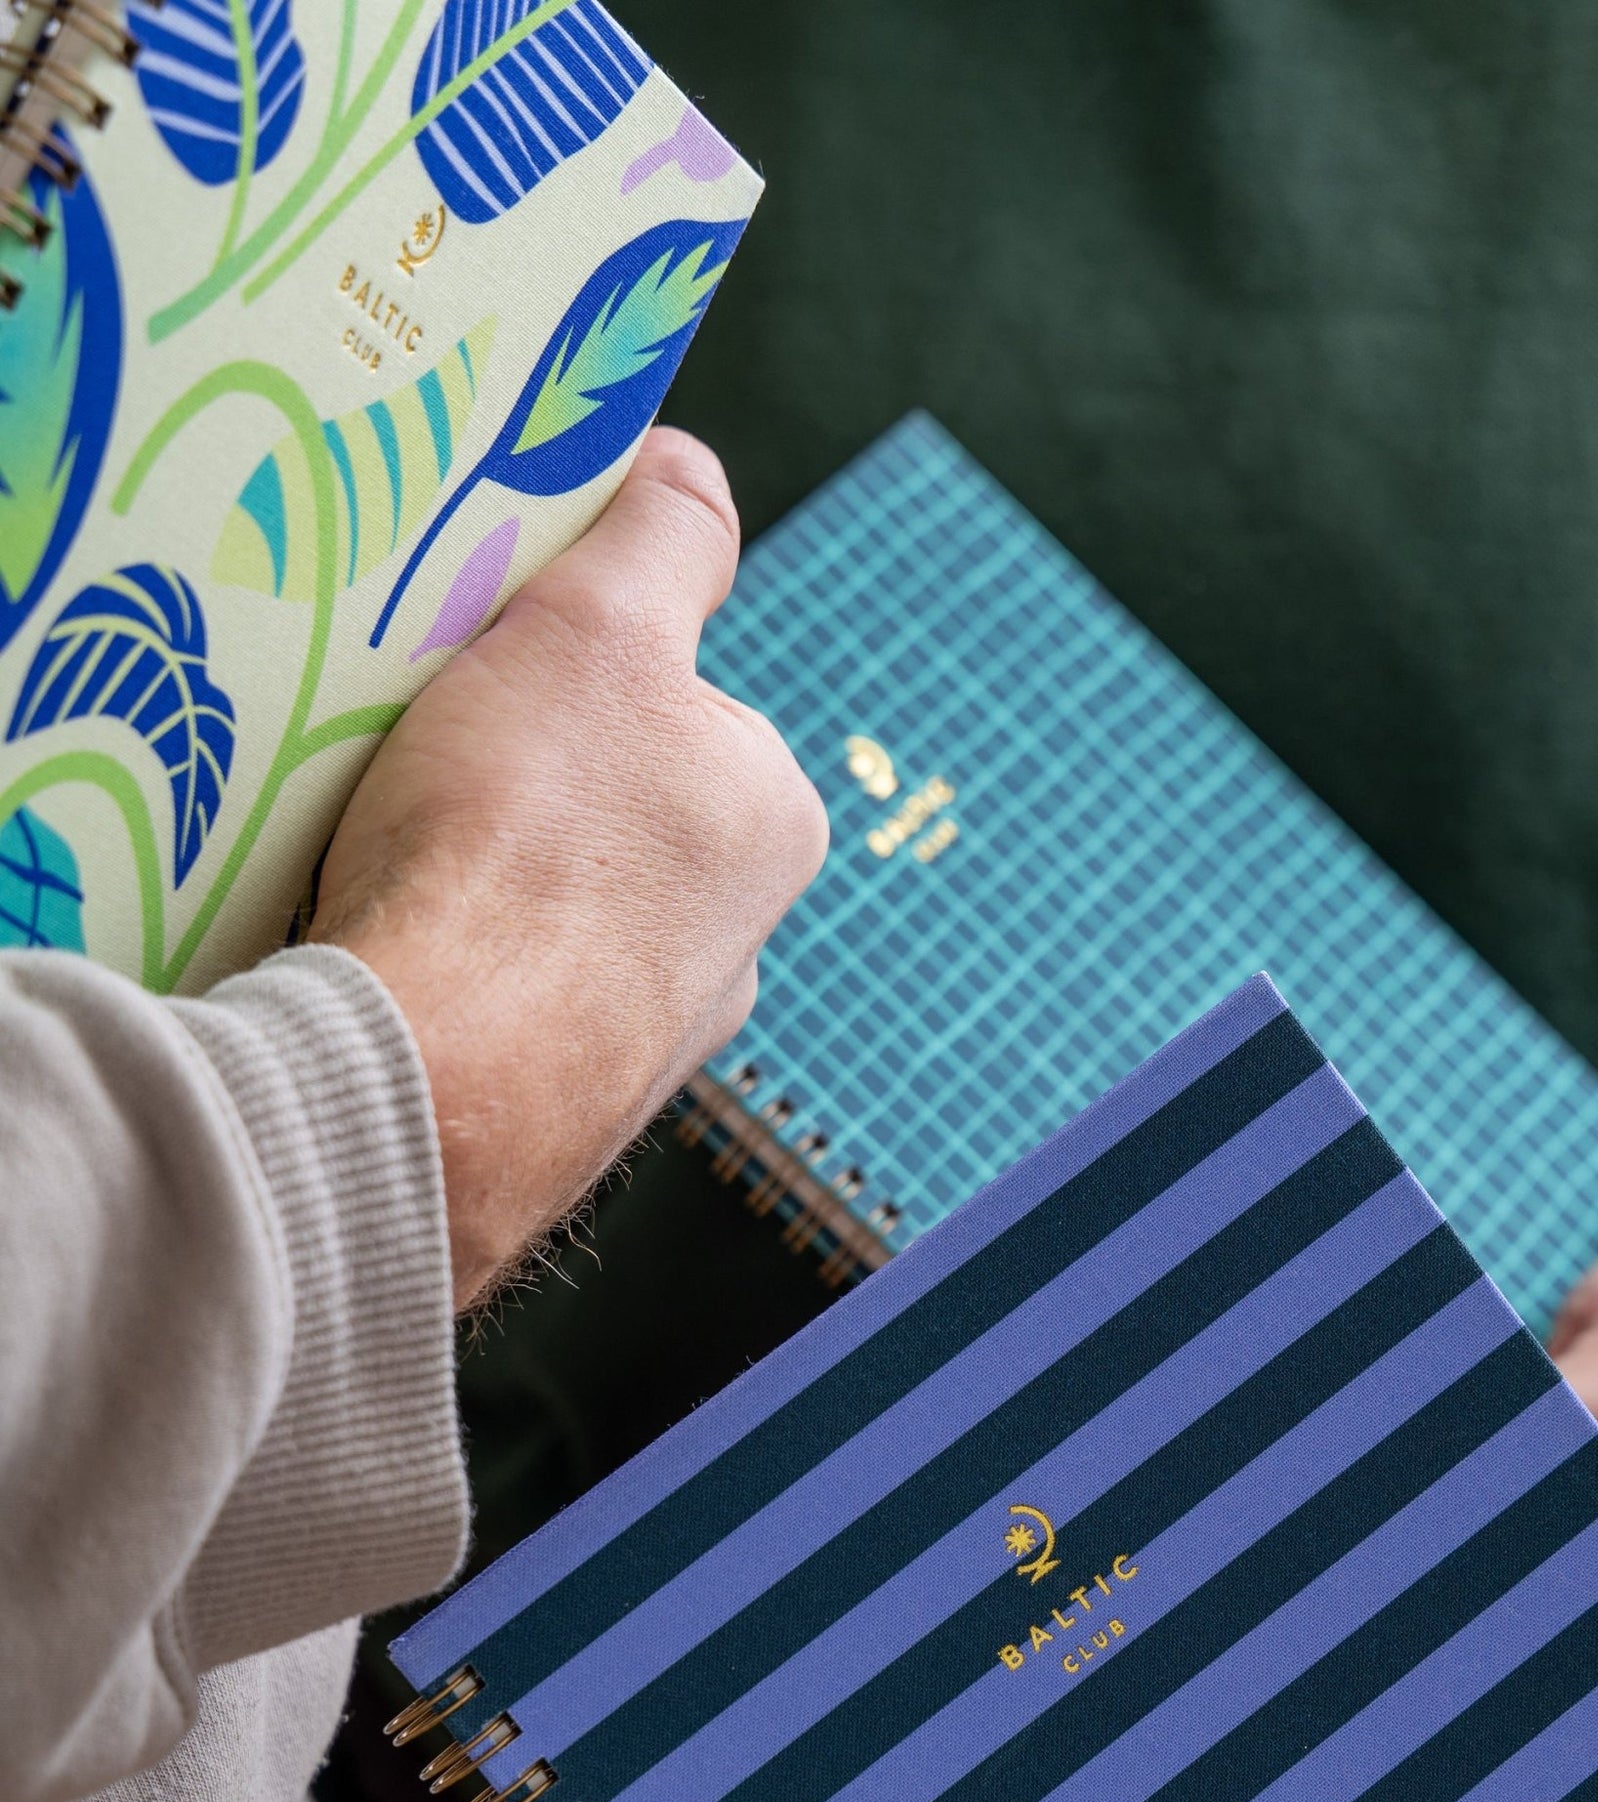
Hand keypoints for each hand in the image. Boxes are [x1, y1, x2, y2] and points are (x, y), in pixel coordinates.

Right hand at [312, 428, 827, 1306]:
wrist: (437, 1080)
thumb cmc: (528, 841)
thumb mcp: (599, 631)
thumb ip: (660, 540)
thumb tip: (685, 464)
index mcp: (775, 820)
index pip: (677, 703)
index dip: (577, 665)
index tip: (492, 669)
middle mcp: (742, 940)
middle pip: (615, 811)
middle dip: (528, 780)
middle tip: (427, 761)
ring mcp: (657, 1040)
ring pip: (556, 913)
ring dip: (486, 879)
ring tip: (392, 859)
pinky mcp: (570, 1112)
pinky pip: (507, 1002)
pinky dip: (458, 969)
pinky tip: (396, 956)